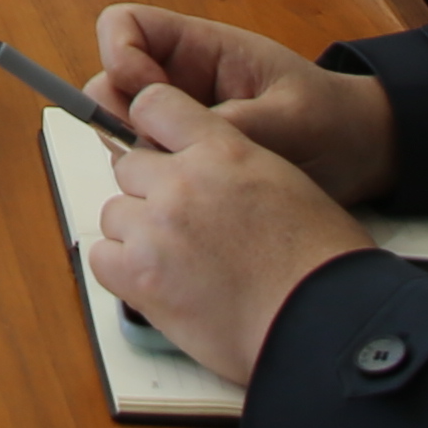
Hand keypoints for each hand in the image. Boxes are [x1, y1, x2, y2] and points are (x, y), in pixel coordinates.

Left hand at [82, 80, 379, 385]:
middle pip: (129, 168)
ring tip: (181, 265)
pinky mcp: (140, 276)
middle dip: (150, 195)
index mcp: (223, 149)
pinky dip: (123, 272)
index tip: (156, 150)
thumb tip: (202, 173)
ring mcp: (156, 228)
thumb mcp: (284, 183)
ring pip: (115, 214)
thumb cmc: (320, 261)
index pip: (154, 106)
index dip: (150, 129)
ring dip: (138, 236)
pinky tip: (160, 285)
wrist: (324, 321)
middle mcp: (182, 181)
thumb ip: (231, 166)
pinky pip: (103, 260)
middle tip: (185, 229)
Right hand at [90, 4, 400, 203]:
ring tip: (188, 176)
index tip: (148, 96)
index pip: (125, 27)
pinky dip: (153, 180)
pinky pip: (144, 163)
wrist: (360, 155)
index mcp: (201, 49)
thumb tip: (182, 143)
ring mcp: (178, 120)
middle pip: (110, 83)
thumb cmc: (333, 121)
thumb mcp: (293, 119)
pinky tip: (192, 197)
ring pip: (120, 128)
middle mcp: (178, 80)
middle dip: (120, 116)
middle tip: (161, 151)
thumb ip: (238, 124)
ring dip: (137, 153)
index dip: (119, 55)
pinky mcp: (185, 157)